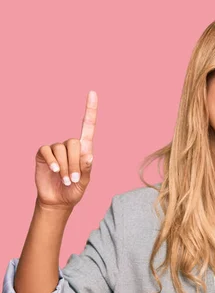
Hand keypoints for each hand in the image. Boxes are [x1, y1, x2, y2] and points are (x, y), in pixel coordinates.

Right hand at [34, 91, 97, 209]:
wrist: (58, 200)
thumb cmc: (74, 190)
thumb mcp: (84, 182)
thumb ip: (86, 170)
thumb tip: (88, 155)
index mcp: (84, 149)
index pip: (88, 126)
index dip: (90, 109)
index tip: (93, 92)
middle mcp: (70, 146)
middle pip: (74, 143)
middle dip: (75, 163)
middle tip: (73, 179)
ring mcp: (55, 149)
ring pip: (61, 149)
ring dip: (65, 167)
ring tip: (65, 180)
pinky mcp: (43, 154)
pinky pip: (47, 151)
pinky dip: (52, 160)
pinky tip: (54, 170)